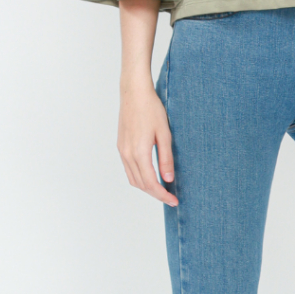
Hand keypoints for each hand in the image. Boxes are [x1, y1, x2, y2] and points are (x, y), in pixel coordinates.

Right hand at [117, 77, 178, 206]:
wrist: (134, 92)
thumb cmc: (151, 109)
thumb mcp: (164, 133)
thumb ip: (166, 157)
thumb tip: (168, 179)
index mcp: (139, 153)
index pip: (151, 183)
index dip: (163, 195)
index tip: (174, 201)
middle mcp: (127, 154)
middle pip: (141, 184)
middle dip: (156, 194)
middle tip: (170, 197)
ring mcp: (122, 150)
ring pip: (133, 178)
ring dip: (146, 187)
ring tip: (162, 188)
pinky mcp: (121, 145)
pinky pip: (128, 169)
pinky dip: (139, 177)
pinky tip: (149, 175)